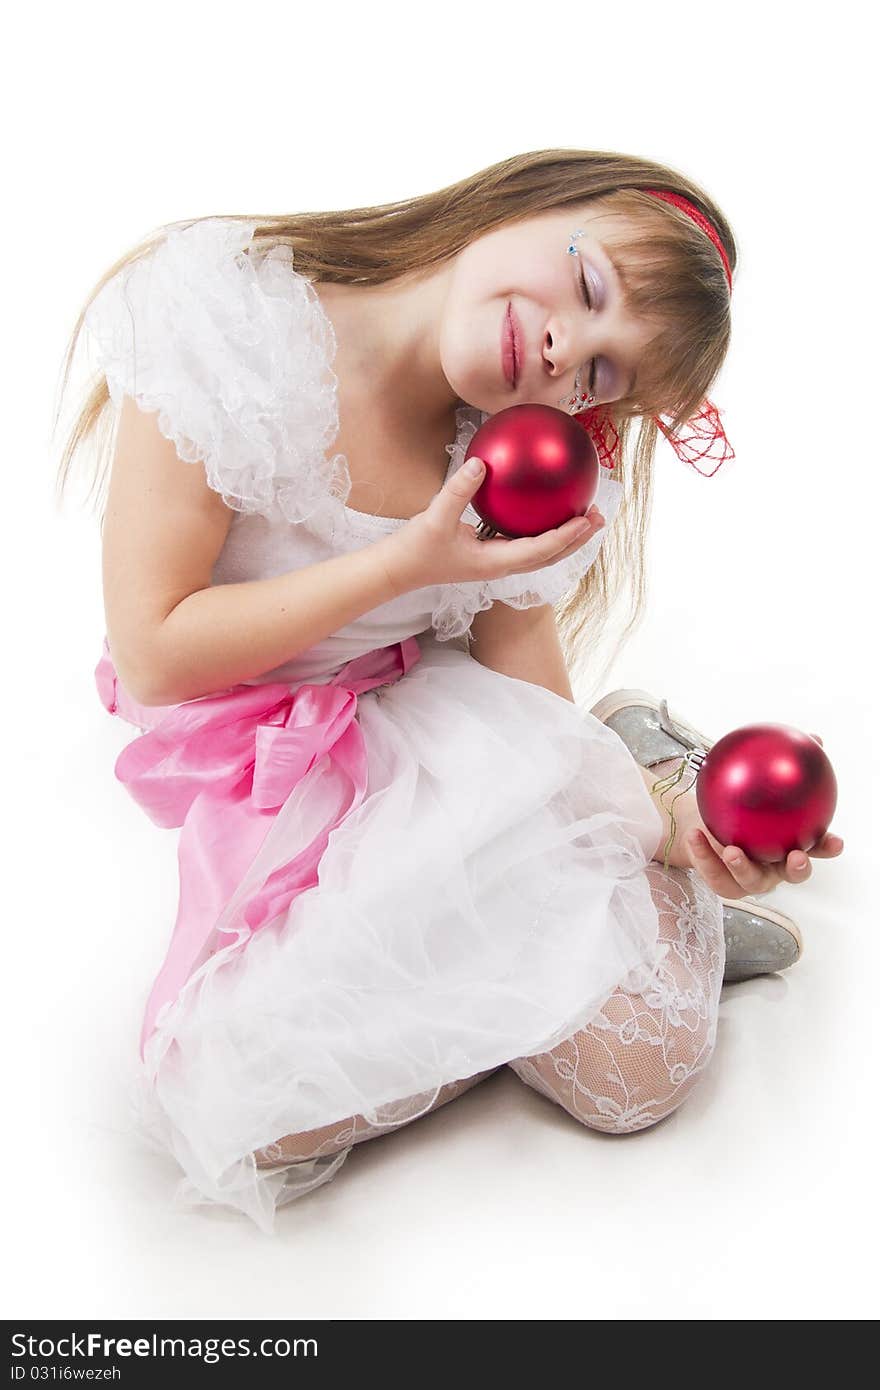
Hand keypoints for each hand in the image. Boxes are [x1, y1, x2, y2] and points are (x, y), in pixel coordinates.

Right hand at [378, 457, 605, 594]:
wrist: (398, 570)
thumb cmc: (416, 549)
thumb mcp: (435, 517)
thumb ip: (458, 490)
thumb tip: (480, 463)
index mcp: (495, 562)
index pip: (540, 550)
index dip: (565, 536)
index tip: (585, 519)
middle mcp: (501, 565)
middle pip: (550, 556)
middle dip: (576, 539)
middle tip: (599, 517)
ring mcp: (495, 562)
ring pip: (540, 553)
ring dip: (564, 538)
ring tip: (584, 517)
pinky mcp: (488, 555)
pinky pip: (523, 543)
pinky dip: (541, 531)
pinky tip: (542, 510)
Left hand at [685, 732, 843, 898]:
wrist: (704, 823)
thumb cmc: (739, 801)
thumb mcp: (757, 778)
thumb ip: (783, 762)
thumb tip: (813, 738)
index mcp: (790, 844)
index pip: (816, 847)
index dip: (827, 847)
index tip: (836, 842)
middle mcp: (775, 865)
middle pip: (792, 874)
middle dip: (798, 869)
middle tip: (796, 856)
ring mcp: (750, 877)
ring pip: (751, 881)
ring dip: (742, 867)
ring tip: (731, 851)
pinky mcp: (725, 882)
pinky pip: (715, 874)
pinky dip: (703, 856)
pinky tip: (694, 835)